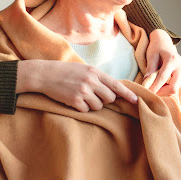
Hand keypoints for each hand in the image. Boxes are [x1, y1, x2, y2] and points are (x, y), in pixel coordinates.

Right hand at [17, 60, 137, 111]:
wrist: (45, 74)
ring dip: (92, 105)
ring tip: (81, 97)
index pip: (116, 85)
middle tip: (94, 96)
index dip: (127, 94)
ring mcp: (82, 91)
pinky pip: (86, 110)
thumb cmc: (65, 72)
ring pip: (98, 106)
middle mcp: (91, 81)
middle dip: (105, 100)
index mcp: (95, 72)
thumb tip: (113, 90)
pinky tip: (73, 100)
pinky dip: (81, 108)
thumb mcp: (84, 69)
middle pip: (109, 98)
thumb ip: (98, 78)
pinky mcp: (74, 100)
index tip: (136, 101)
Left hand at [143, 29, 180, 94]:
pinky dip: (167, 90)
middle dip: (161, 93)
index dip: (154, 87)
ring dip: (164, 92)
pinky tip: (160, 87)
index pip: (163, 78)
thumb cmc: (156, 48)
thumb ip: (150, 69)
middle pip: (173, 87)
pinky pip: (176, 87)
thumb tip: (147, 84)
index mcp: (172, 60)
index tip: (146, 92)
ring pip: (175, 89)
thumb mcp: (151, 56)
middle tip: (151, 93)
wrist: (164, 42)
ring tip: (154, 89)